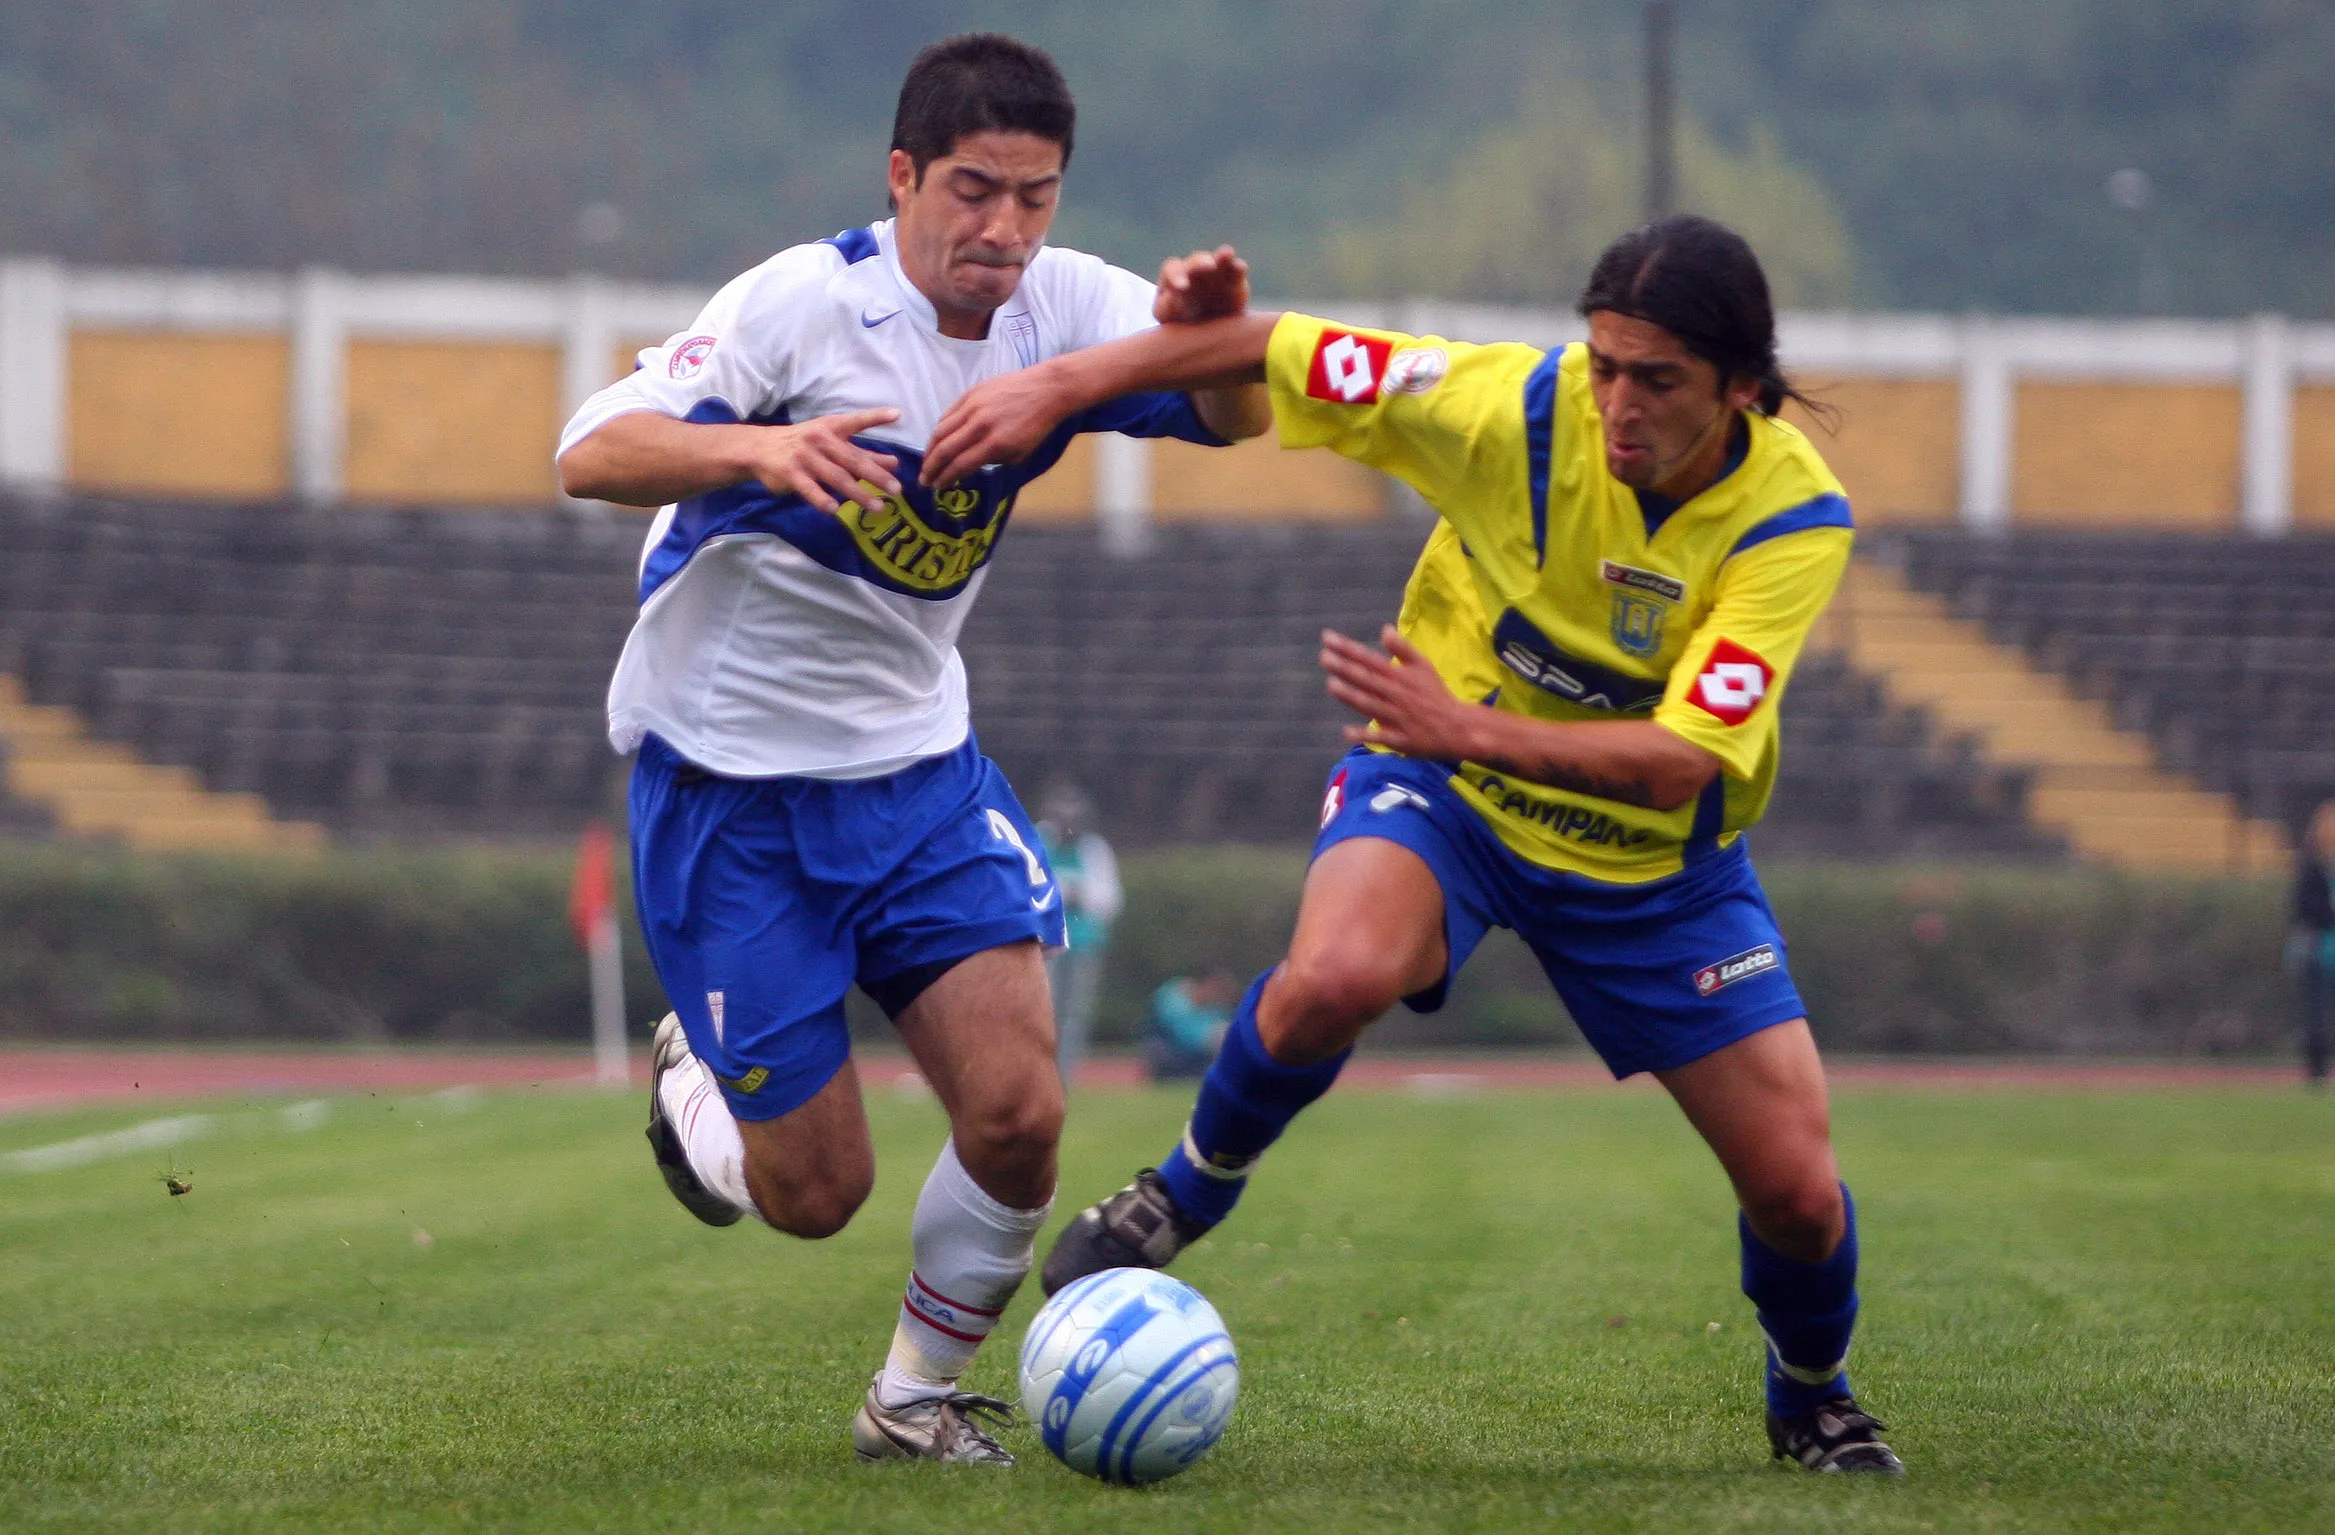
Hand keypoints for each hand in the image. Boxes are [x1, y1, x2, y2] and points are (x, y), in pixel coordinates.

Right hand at [746, 407, 901, 513]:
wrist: (761, 448)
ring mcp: (805, 457)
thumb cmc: (804, 445)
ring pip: (837, 477)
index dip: (875, 417)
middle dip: (877, 475)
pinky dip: (822, 499)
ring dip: (858, 494)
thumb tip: (894, 463)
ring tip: (877, 506)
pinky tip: (835, 509)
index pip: (856, 421)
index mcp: (832, 428)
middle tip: (897, 489)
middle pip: (853, 459)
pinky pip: (810, 489)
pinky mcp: (791, 474)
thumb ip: (861, 453)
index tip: (896, 415)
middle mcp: (820, 440)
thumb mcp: (831, 442)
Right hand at [923, 366, 1072, 488]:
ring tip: (927, 462)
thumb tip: (969, 467)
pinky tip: (937, 440)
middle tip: (924, 480)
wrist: (1046, 389)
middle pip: (945, 449)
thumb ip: (993, 461)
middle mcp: (979, 425)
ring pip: (941, 430)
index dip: (945, 479)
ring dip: (930, 449)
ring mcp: (972, 406)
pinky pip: (948, 414)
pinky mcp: (970, 393)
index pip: (960, 465)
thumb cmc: (1036, 426)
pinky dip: (939, 429)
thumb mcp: (1020, 453)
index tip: (936, 487)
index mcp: (994, 444)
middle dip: (931, 468)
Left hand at [1154, 245, 1249, 324]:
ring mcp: (1217, 272)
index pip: (1172, 269)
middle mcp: (1196, 269)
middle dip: (1201, 263)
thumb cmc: (1179, 320)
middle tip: (1207, 266)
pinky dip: (1239, 267)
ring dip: (1223, 255)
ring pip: (1219, 259)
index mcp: (1176, 275)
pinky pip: (1237, 271)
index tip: (1182, 288)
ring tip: (1226, 253)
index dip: (1176, 275)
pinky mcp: (1235, 281)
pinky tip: (1240, 267)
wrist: (1204, 329)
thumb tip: (1173, 297)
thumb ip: (1166, 306)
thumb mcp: (1167, 315)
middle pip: (1196, 260)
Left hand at [1320, 625, 1487, 759]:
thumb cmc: (1435, 694)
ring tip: (1331, 685)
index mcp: (1400, 676)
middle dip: (1345, 668)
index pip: (1370, 659)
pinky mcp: (1400, 739)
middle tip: (1324, 657)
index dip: (1348, 648)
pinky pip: (1380, 738)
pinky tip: (1346, 732)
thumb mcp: (1423, 666)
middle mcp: (1396, 695)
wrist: (1458, 727)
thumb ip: (1403, 648)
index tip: (1328, 638)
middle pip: (1368, 680)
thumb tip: (1384, 629)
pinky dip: (1364, 735)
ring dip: (1351, 696)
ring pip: (1371, 705)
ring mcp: (1397, 718)